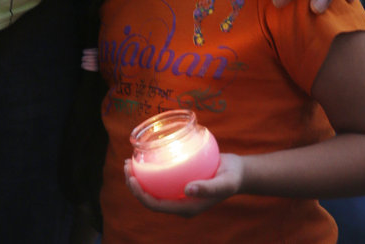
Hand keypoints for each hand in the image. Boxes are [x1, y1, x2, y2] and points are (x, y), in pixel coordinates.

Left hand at [123, 155, 242, 216]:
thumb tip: (187, 190)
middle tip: (127, 165)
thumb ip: (208, 188)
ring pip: (151, 188)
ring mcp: (177, 193)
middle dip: (133, 184)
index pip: (155, 206)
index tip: (132, 178)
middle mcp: (178, 202)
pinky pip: (158, 178)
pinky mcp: (178, 182)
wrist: (237, 172)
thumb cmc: (232, 178)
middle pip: (148, 198)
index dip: (140, 195)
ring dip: (137, 177)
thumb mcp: (224, 183)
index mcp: (185, 208)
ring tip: (129, 161)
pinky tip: (144, 156)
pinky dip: (148, 170)